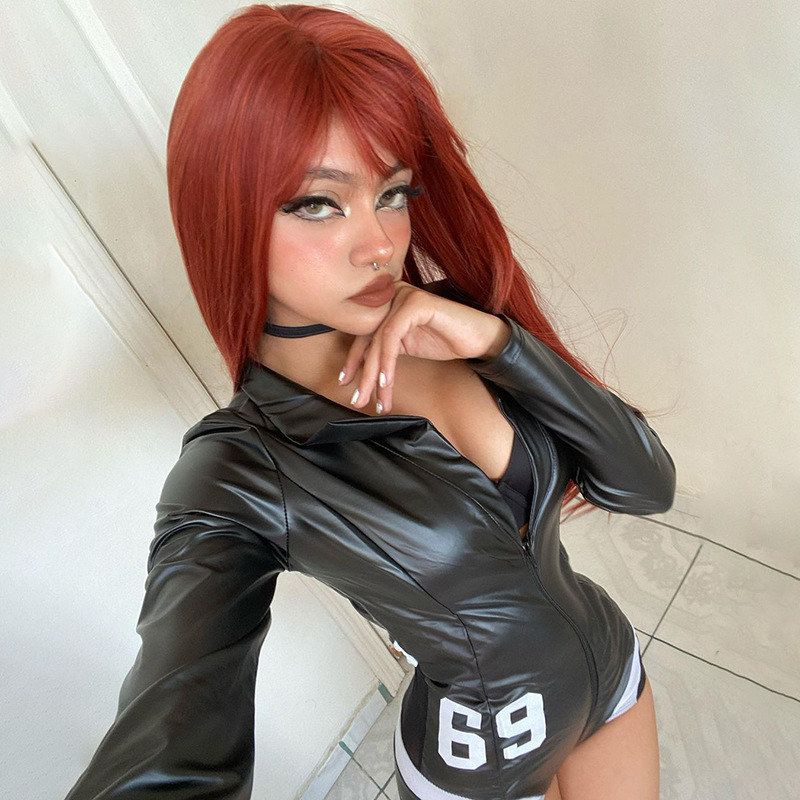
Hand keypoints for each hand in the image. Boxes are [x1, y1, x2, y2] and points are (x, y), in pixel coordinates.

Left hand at [338, 280, 510, 413]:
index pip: (362, 333)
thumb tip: (359, 367)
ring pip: (378, 340)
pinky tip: (387, 382)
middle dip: (362, 373)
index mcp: (388, 302)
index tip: (346, 383)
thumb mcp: (408, 345)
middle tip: (359, 399)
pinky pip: (392, 336)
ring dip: (375, 374)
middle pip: (368, 337)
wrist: (480, 337)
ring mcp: (404, 296)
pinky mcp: (416, 304)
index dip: (353, 360)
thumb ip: (385, 347)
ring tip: (377, 398)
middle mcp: (392, 294)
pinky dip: (387, 362)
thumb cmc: (446, 339)